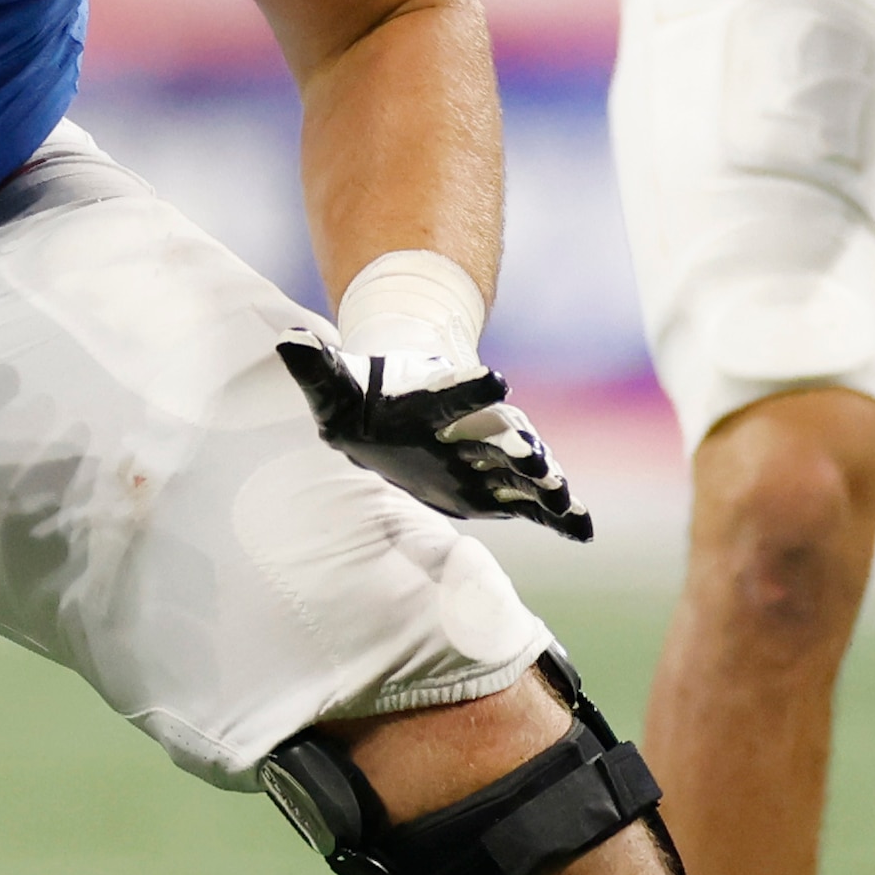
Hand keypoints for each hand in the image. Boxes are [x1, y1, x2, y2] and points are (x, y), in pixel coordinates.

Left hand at [282, 334, 595, 540]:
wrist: (400, 410)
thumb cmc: (366, 398)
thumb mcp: (336, 389)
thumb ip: (317, 370)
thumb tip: (289, 342)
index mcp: (431, 402)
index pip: (451, 392)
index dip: (470, 387)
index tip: (495, 381)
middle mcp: (468, 429)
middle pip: (498, 435)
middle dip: (517, 446)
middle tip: (535, 458)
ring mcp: (488, 459)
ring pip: (522, 471)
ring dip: (544, 483)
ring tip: (563, 497)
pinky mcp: (498, 489)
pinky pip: (534, 505)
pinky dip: (561, 516)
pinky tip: (585, 532)